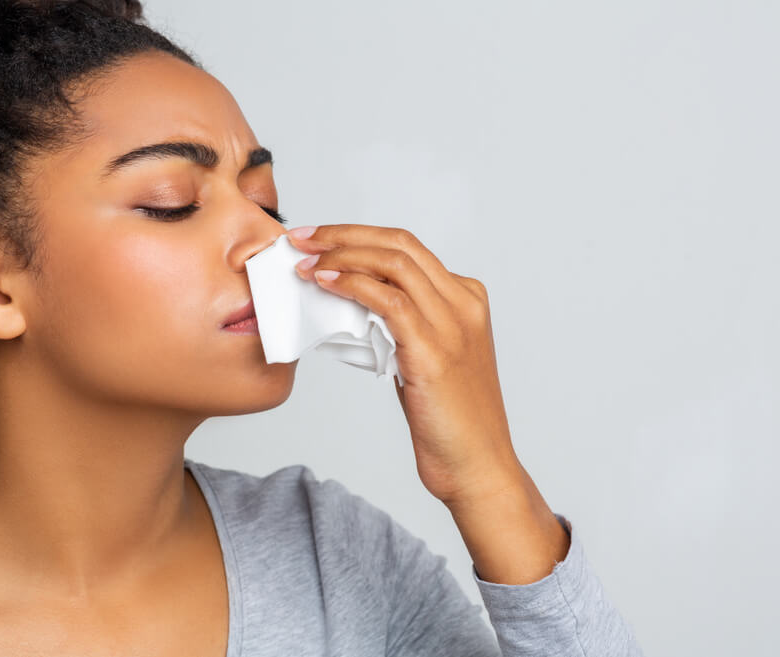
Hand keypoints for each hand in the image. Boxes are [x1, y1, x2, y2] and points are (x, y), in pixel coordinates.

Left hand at [288, 224, 525, 507]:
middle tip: (302, 239)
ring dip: (342, 255)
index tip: (319, 239)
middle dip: (344, 235)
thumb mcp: (426, 358)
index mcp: (467, 299)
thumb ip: (403, 325)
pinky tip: (326, 284)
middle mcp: (464, 304)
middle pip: (399, 245)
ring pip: (394, 264)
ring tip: (305, 262)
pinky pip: (390, 301)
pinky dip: (353, 285)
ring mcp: (453, 325)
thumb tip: (353, 302)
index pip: (407, 248)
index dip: (359, 236)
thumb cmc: (449, 421)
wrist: (477, 467)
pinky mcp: (434, 352)